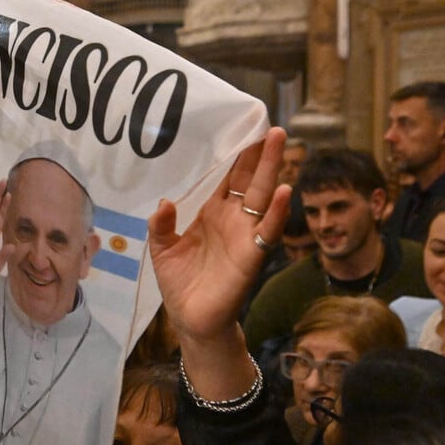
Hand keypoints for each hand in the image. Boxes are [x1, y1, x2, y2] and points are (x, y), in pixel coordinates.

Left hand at [148, 127, 291, 342]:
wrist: (190, 319)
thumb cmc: (180, 284)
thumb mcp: (161, 250)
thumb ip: (160, 225)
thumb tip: (164, 202)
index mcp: (211, 213)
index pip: (227, 178)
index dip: (236, 155)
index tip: (244, 128)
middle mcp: (232, 220)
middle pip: (249, 180)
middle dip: (260, 154)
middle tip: (270, 125)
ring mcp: (245, 236)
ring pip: (262, 196)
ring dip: (272, 170)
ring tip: (278, 141)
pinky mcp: (252, 256)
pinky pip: (267, 231)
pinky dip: (276, 213)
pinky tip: (283, 191)